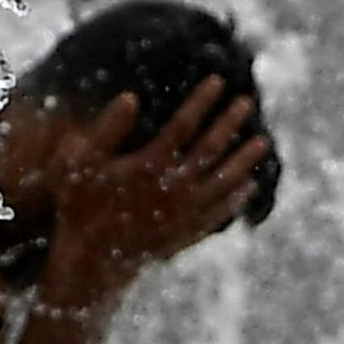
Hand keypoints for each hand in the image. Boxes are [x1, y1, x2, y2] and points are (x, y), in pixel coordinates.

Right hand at [20, 77, 269, 302]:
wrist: (91, 263)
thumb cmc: (80, 207)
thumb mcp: (80, 163)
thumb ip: (105, 129)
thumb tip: (130, 96)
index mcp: (150, 165)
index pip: (184, 124)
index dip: (202, 101)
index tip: (219, 80)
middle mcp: (175, 188)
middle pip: (212, 148)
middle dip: (230, 122)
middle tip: (247, 101)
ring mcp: (185, 213)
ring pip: (224, 180)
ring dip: (244, 160)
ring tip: (263, 142)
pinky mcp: (188, 234)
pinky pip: (220, 212)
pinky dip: (236, 197)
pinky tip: (247, 186)